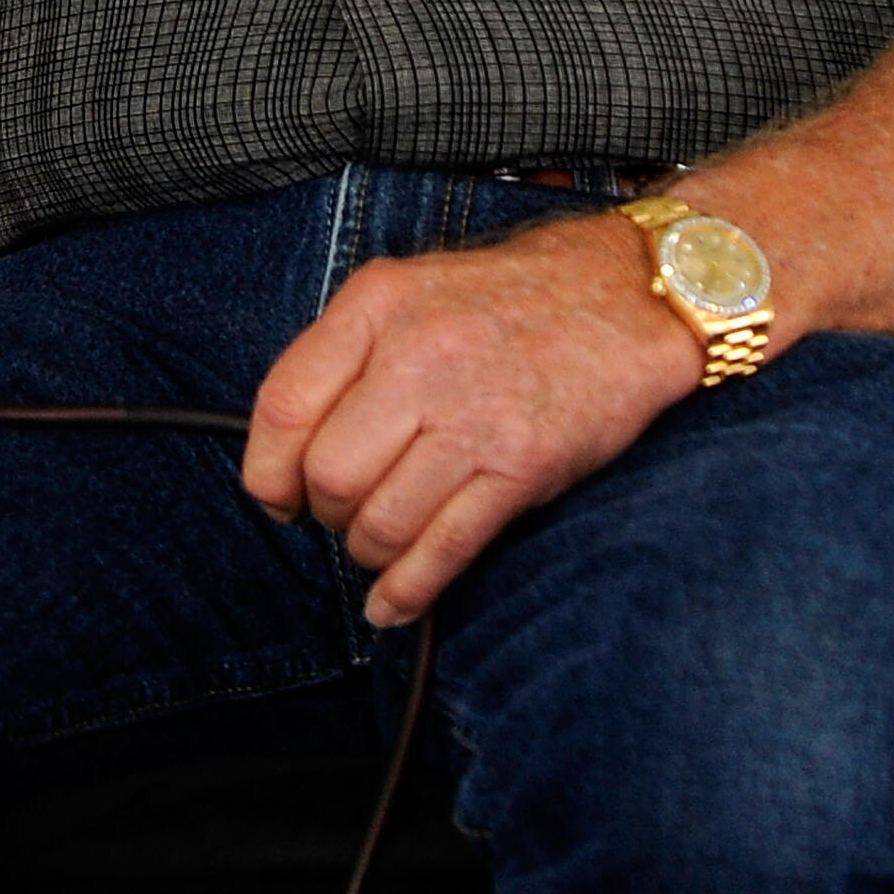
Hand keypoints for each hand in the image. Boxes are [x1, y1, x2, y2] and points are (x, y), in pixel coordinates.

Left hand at [241, 210, 701, 626]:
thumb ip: (347, 355)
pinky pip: (442, 550)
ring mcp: (471, 413)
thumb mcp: (411, 291)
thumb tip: (287, 451)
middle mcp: (416, 355)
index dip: (268, 470)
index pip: (283, 405)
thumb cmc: (511, 300)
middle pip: (327, 474)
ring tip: (384, 540)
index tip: (279, 496)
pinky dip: (406, 591)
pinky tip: (394, 602)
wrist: (624, 297)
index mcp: (377, 304)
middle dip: (328, 512)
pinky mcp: (520, 465)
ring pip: (379, 522)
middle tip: (348, 511)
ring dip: (370, 550)